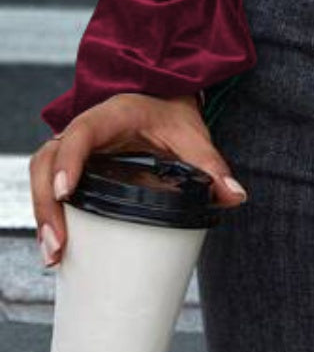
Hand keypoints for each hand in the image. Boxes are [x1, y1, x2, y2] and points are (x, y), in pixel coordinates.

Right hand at [29, 93, 248, 268]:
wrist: (160, 98)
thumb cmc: (171, 112)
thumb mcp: (192, 134)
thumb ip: (211, 164)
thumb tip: (235, 196)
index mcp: (112, 115)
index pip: (81, 133)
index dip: (68, 161)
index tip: (65, 192)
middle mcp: (84, 129)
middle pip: (48, 159)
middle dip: (46, 202)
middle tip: (58, 245)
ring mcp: (73, 146)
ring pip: (40, 173)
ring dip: (43, 212)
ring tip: (55, 253)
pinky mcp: (72, 163)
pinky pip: (48, 183)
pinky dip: (48, 212)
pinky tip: (57, 246)